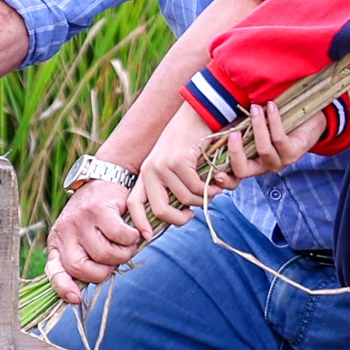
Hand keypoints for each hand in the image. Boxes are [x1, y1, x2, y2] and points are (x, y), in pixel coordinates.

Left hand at [45, 179, 151, 297]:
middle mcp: (65, 230)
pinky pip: (120, 237)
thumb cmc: (99, 214)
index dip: (63, 287)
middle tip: (114, 262)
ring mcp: (80, 220)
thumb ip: (84, 257)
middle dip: (102, 272)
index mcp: (58, 240)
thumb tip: (83, 291)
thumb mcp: (84, 235)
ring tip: (126, 244)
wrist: (109, 176)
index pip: (55, 270)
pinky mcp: (99, 210)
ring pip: (104, 255)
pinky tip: (134, 232)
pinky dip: (132, 239)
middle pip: (80, 268)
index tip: (76, 298)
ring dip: (122, 254)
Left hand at [129, 118, 226, 239]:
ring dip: (202, 199)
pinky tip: (216, 181)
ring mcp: (162, 165)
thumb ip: (174, 188)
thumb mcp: (175, 166)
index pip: (133, 203)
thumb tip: (179, 215)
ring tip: (210, 190)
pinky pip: (196, 187)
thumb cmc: (190, 143)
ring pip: (184, 199)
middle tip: (191, 217)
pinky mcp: (178, 160)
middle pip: (159, 210)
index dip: (139, 223)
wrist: (198, 113)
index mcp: (145, 173)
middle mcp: (149, 170)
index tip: (147, 237)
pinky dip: (209, 188)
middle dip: (178, 219)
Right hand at [220, 100, 323, 179]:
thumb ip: (236, 130)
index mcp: (250, 164)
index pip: (234, 178)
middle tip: (232, 133)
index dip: (225, 180)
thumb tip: (217, 126)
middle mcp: (264, 167)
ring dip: (257, 127)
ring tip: (255, 108)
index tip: (216, 173)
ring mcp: (279, 162)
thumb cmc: (275, 124)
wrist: (308, 120)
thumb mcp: (252, 128)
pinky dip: (273, 120)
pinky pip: (279, 139)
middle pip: (244, 170)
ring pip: (263, 150)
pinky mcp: (293, 153)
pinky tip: (271, 106)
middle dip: (235, 152)